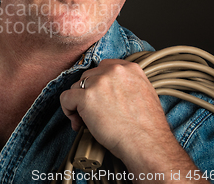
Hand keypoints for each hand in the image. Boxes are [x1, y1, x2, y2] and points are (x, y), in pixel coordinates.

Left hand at [59, 59, 205, 181]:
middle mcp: (113, 71)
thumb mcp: (143, 92)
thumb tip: (107, 89)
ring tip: (87, 121)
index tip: (100, 99)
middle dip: (88, 94)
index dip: (97, 85)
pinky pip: (66, 98)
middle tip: (94, 113)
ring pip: (76, 87)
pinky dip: (68, 110)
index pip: (102, 68)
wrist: (148, 145)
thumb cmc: (147, 126)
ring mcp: (99, 82)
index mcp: (129, 68)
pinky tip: (77, 122)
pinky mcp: (87, 97)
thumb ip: (125, 83)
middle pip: (88, 77)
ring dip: (78, 104)